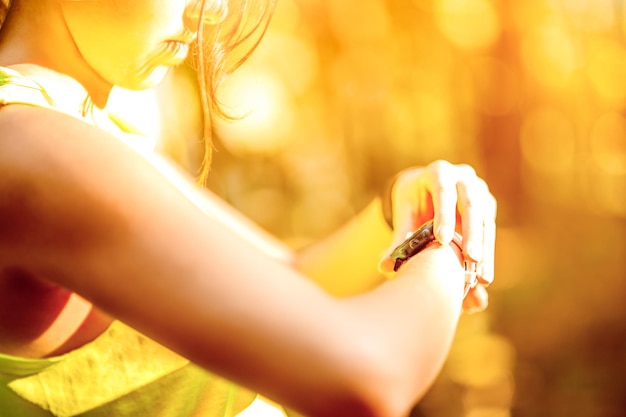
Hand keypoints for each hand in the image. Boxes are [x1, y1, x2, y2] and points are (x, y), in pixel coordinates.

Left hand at [379, 160, 496, 312]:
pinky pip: (488, 230)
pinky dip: (486, 252)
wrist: (426, 191)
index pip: (443, 192)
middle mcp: (462, 177)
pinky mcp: (487, 205)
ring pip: (484, 219)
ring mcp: (478, 190)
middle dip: (471, 233)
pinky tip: (483, 273)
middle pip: (470, 204)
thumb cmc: (413, 202)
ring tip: (480, 276)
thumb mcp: (405, 214)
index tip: (443, 240)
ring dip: (484, 248)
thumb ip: (398, 239)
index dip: (444, 215)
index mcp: (438, 172)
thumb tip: (383, 266)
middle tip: (470, 258)